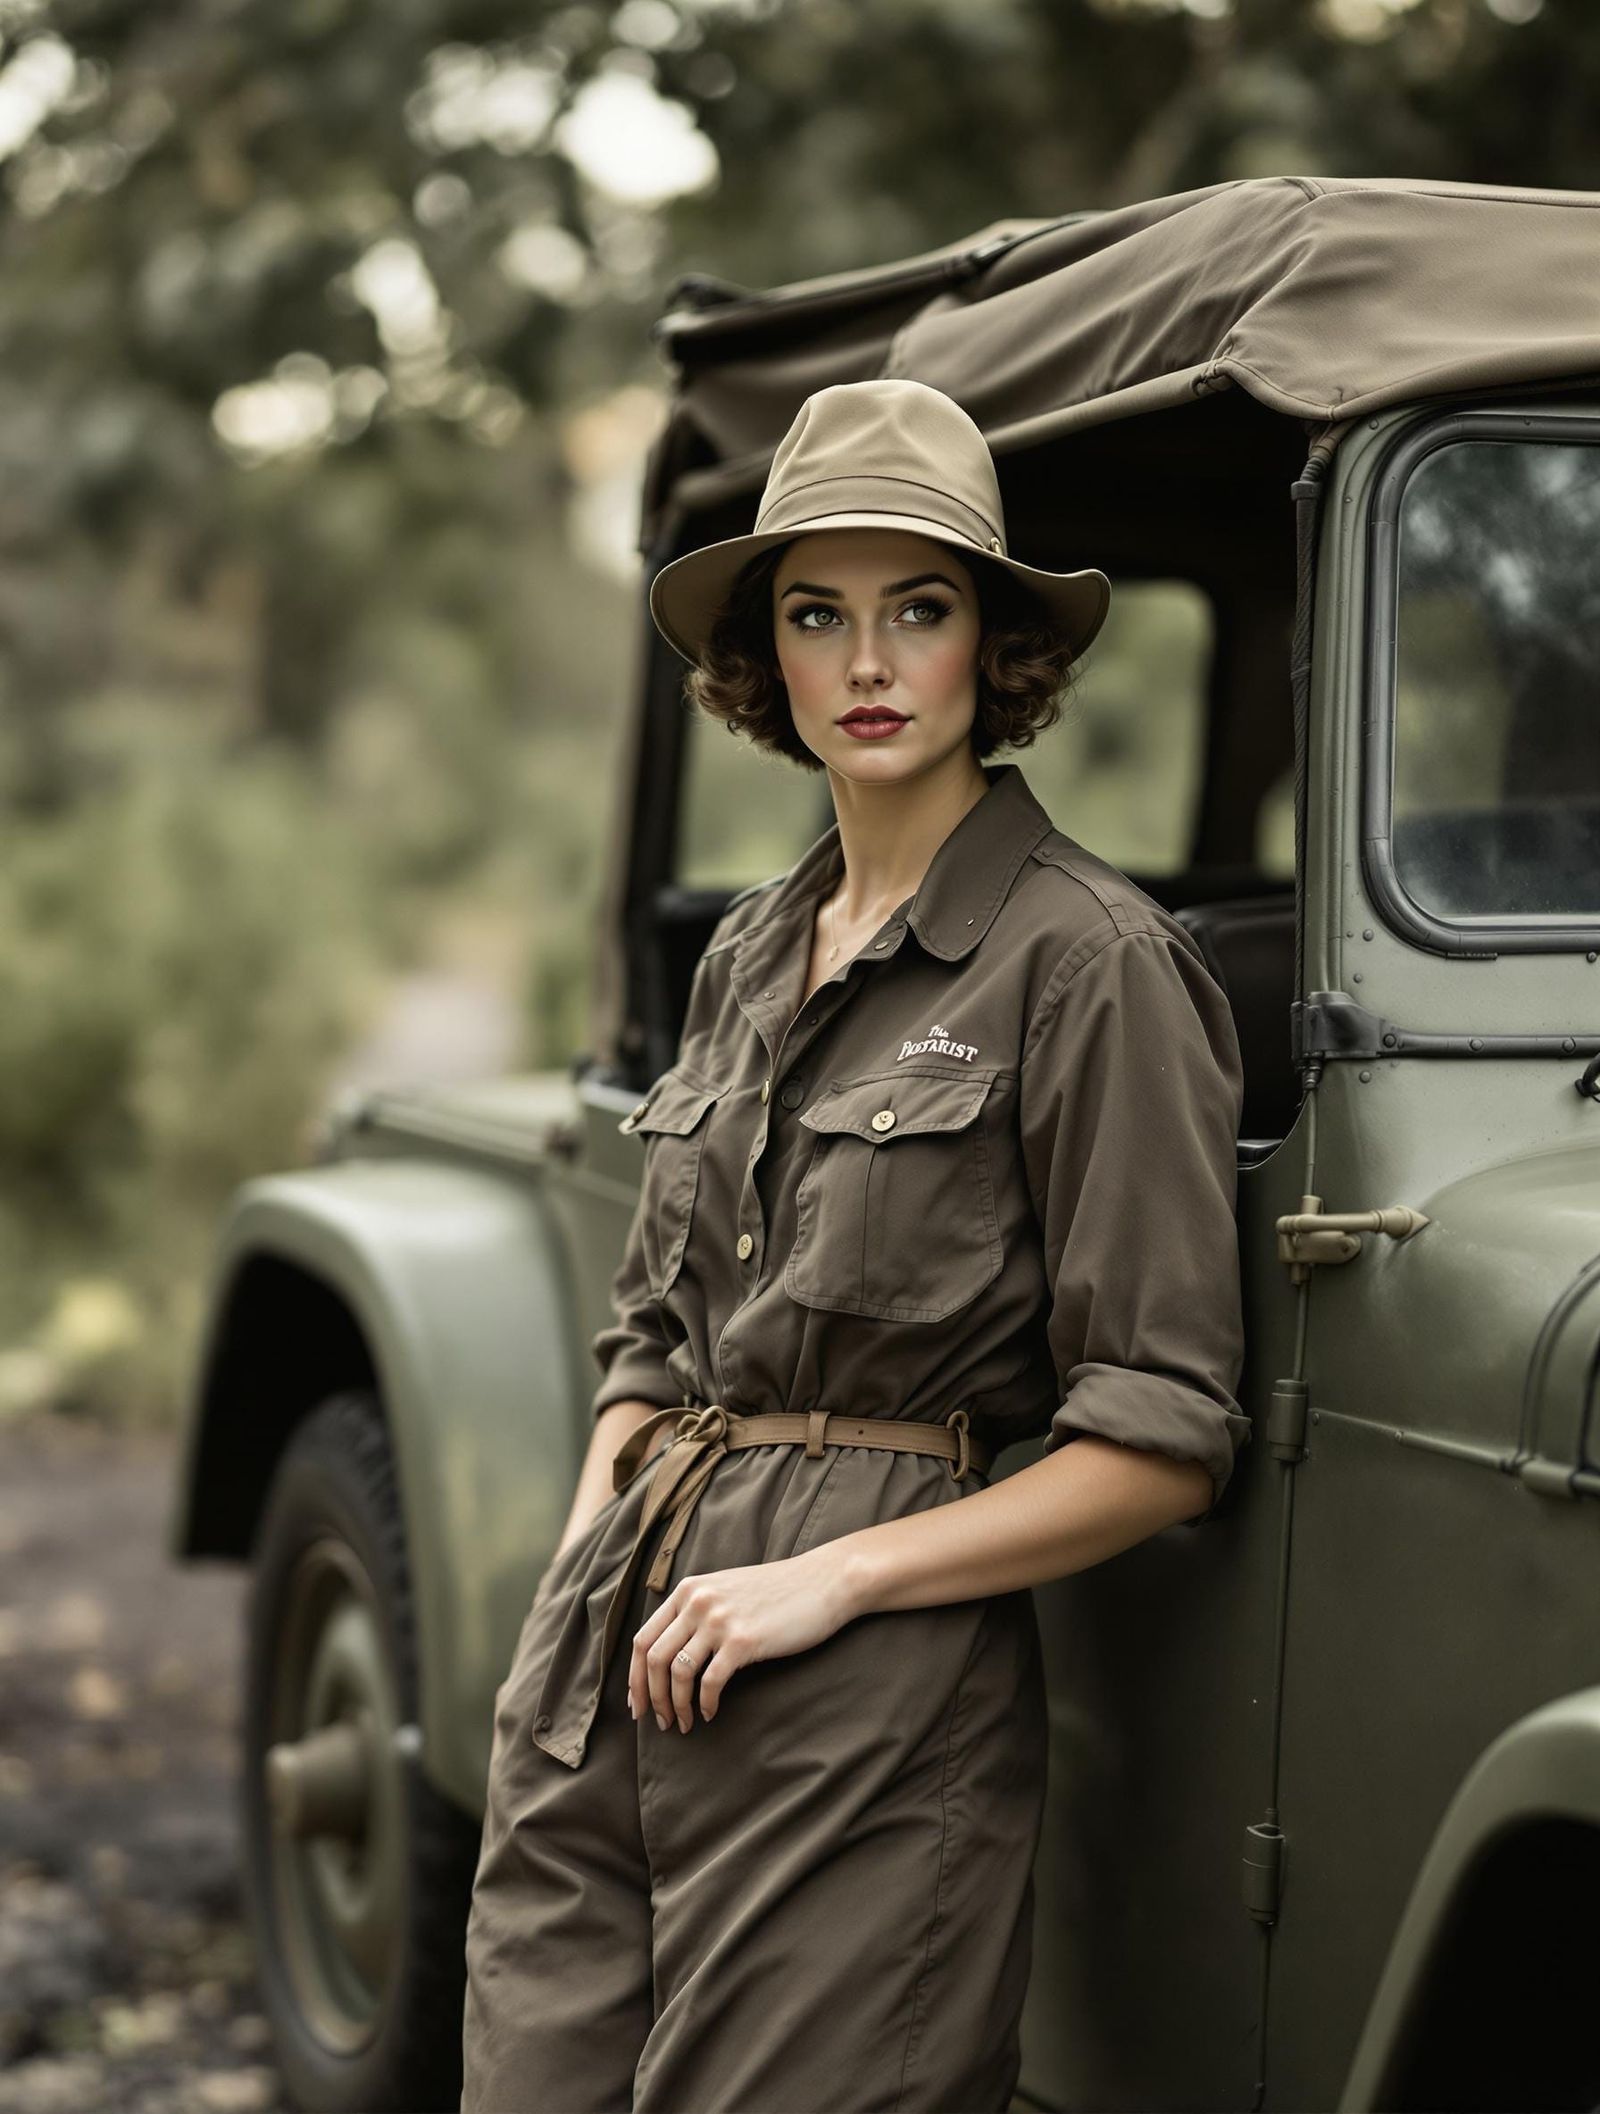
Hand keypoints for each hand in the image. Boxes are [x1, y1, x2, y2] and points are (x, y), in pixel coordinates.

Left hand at [628, 1545, 859, 1732]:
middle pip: (652, 1659)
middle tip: (660, 1721)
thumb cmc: (777, 1592)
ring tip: (683, 1724)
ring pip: (677, 1673)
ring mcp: (719, 1620)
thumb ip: (696, 1611)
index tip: (638, 1704)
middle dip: (651, 1697)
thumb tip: (669, 1655)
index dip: (634, 1677)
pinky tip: (710, 1713)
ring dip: (675, 1706)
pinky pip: (710, 1682)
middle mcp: (697, 1602)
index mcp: (688, 1591)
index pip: (642, 1638)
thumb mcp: (725, 1590)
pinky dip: (704, 1704)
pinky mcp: (743, 1640)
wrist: (823, 1581)